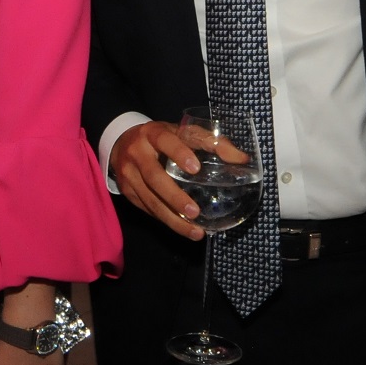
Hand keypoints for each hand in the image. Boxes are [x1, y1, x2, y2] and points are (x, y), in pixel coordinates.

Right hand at [110, 121, 208, 239]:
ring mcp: (128, 174)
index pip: (165, 141)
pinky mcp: (127, 192)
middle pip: (154, 177)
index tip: (196, 168)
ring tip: (195, 231)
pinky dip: (166, 220)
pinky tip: (183, 228)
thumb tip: (242, 159)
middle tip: (195, 212)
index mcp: (152, 133)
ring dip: (172, 218)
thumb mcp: (183, 132)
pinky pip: (147, 209)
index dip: (179, 153)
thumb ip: (211, 142)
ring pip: (149, 200)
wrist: (123, 143)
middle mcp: (137, 153)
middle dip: (174, 197)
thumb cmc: (163, 138)